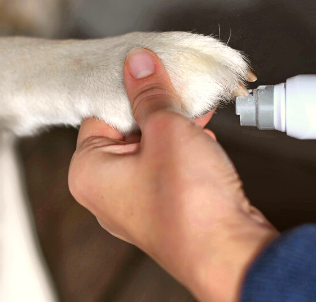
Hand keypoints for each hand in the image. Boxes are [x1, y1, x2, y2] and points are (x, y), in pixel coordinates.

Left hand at [69, 49, 276, 301]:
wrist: (228, 252)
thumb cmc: (190, 201)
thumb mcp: (167, 128)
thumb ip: (149, 92)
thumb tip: (137, 62)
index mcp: (87, 173)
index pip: (99, 113)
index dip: (129, 90)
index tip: (151, 70)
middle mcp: (105, 193)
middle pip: (125, 130)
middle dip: (157, 110)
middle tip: (180, 92)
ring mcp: (135, 205)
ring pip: (150, 149)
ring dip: (176, 129)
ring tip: (197, 116)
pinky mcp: (165, 210)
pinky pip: (168, 169)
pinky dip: (186, 152)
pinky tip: (206, 141)